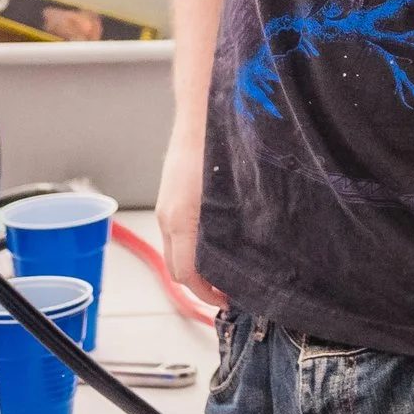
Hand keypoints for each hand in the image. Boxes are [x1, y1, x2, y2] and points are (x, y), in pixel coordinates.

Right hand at [154, 120, 227, 310]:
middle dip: (200, 286)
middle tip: (228, 293)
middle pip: (177, 267)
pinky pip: (175, 234)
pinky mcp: (169, 199)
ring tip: (224, 272)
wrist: (201, 112)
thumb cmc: (219, 145)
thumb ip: (234, 225)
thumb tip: (248, 254)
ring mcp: (165, 207)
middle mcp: (167, 217)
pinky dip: (190, 247)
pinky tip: (214, 244)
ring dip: (195, 266)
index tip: (227, 301)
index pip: (186, 273)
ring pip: (175, 250)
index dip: (206, 294)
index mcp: (181, 219)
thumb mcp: (234, 191)